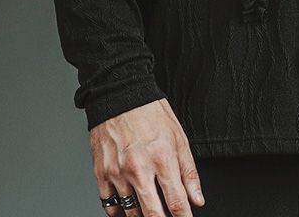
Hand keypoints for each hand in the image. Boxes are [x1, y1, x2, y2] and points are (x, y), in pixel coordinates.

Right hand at [90, 98, 205, 216]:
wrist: (120, 95)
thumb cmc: (150, 112)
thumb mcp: (179, 137)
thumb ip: (188, 172)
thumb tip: (197, 199)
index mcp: (162, 159)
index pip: (177, 203)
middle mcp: (139, 169)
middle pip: (153, 215)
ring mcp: (118, 173)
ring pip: (131, 213)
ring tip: (150, 212)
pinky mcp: (102, 173)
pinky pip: (109, 206)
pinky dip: (119, 212)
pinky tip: (128, 209)